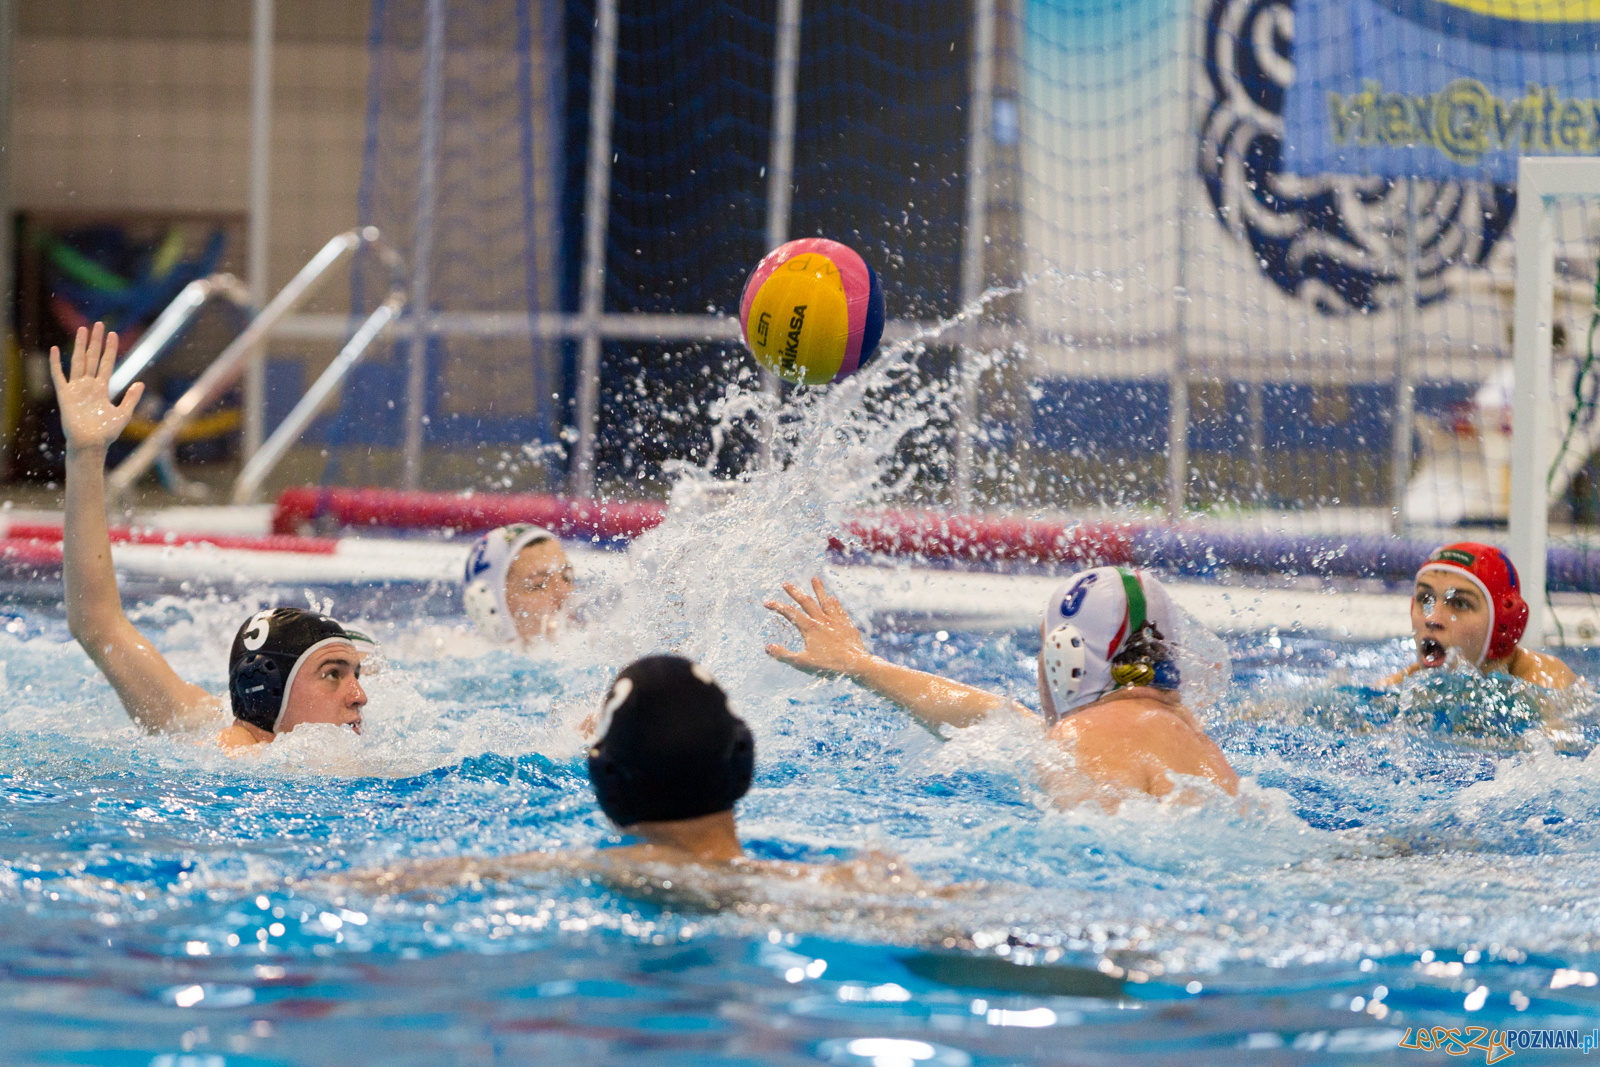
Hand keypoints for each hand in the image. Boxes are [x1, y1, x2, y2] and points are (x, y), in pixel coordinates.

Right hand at [50, 323, 142, 451]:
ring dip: (80, 345)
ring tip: (83, 329)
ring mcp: (76, 388)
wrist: (91, 444)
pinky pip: (58, 376)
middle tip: (98, 324)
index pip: (106, 363)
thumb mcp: (124, 413)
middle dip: (96, 341)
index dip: (109, 349)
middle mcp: (88, 385)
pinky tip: (54, 349)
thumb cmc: (107, 433)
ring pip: (78, 361)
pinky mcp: (64, 395)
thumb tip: (140, 383)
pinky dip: (56, 363)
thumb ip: (131, 398)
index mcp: (102, 389)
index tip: (113, 334)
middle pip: (92, 358)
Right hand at [764, 576, 869, 677]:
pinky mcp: (847, 625)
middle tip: (786, 584)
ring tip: (814, 578)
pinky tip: (833, 598)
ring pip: (825, 601)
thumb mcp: (802, 663)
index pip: (790, 613)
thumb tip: (767, 647)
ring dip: (818, 589)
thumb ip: (783, 655)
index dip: (777, 606)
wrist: (856, 665)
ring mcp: (836, 621)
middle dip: (794, 592)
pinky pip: (839, 610)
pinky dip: (834, 603)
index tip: (767, 602)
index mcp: (809, 628)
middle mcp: (822, 620)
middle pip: (806, 602)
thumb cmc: (828, 666)